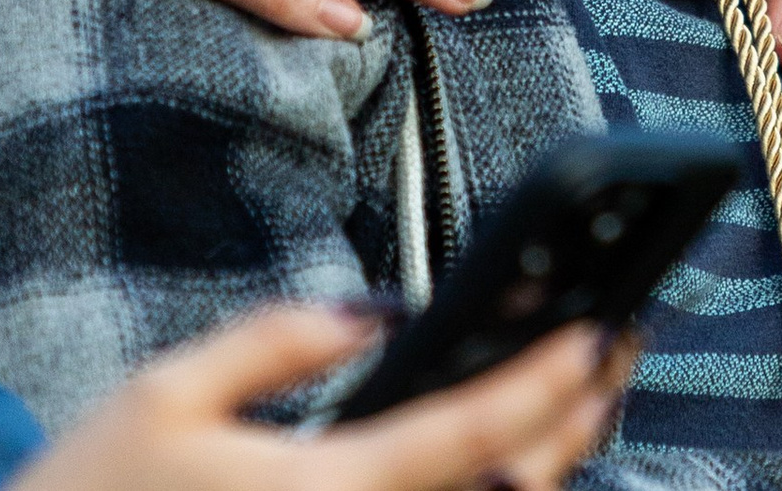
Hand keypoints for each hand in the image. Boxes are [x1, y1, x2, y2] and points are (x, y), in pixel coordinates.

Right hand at [13, 306, 634, 490]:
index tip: (595, 333)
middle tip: (615, 352)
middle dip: (575, 422)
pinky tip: (505, 457)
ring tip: (578, 395)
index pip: (467, 434)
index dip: (543, 381)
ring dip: (545, 464)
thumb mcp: (166, 389)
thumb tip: (378, 308)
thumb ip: (279, 340)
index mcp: (325, 490)